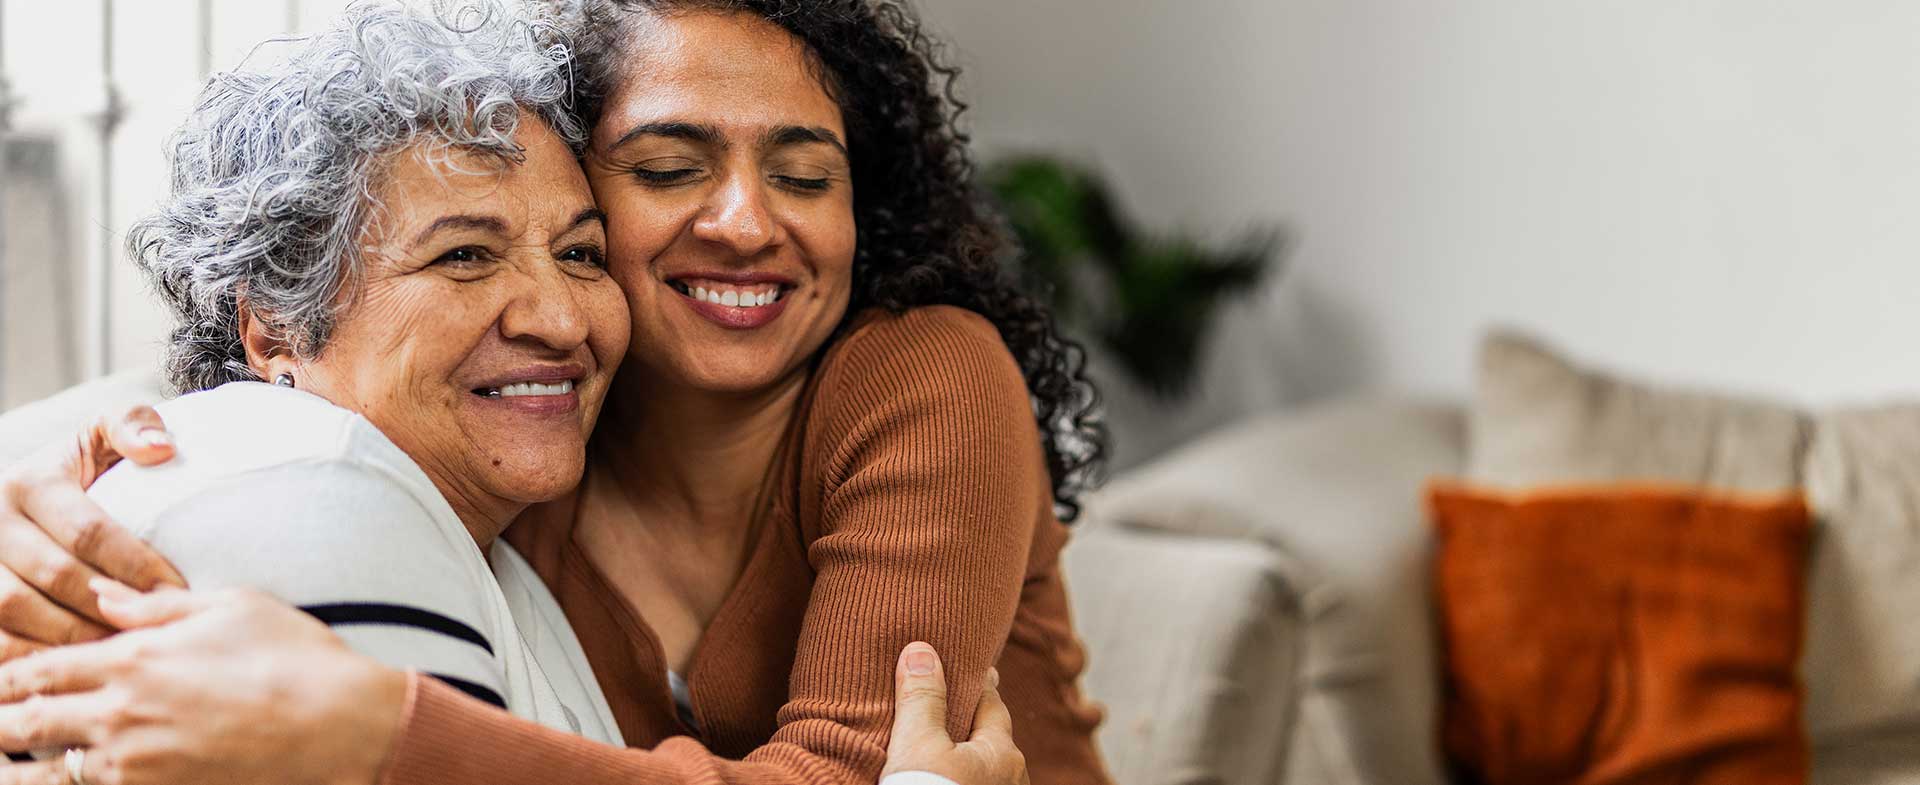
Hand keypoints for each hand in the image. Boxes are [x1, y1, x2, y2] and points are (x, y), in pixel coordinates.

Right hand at [0, 407, 184, 659]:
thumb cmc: (80, 470)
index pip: (88, 531)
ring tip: (119, 652)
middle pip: (52, 577)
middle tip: (155, 631)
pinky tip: (74, 667)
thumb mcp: (100, 436)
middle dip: (108, 607)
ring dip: (70, 638)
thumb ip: (131, 425)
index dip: (135, 565)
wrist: (26, 494)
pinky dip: (30, 657)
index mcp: (29, 482)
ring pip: (13, 613)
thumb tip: (160, 447)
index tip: (177, 591)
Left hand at [0, 580, 408, 784]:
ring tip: (13, 763)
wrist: (341, 726)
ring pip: (47, 771)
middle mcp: (121, 712)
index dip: (7, 674)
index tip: (2, 678)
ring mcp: (136, 763)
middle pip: (23, 722)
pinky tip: (70, 778)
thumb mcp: (232, 606)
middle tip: (4, 718)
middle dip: (6, 720)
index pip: (37, 668)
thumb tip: (104, 595)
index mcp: (134, 657)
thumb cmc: (296, 658)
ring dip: (25, 765)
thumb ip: (157, 605)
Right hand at [883, 642, 1027, 784]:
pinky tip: (949, 775)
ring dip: (968, 752)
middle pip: (991, 735)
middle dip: (975, 719)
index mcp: (1002, 751)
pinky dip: (964, 773)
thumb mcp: (918, 743)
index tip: (976, 668)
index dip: (978, 683)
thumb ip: (922, 698)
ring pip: (986, 764)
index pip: (992, 702)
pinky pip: (976, 781)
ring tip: (949, 744)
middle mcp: (1012, 777)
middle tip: (959, 702)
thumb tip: (921, 650)